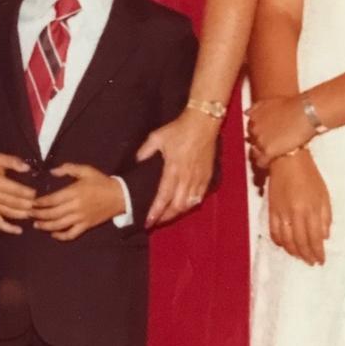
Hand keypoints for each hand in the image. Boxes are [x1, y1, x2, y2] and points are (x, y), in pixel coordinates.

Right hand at [0, 154, 35, 234]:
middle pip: (16, 204)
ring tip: (34, 213)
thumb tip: (28, 168)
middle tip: (40, 204)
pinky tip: (19, 230)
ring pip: (10, 214)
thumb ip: (13, 162)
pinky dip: (9, 228)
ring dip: (24, 214)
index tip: (39, 193)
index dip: (30, 193)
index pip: (18, 191)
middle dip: (30, 204)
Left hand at [31, 163, 124, 241]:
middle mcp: (76, 207)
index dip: (39, 202)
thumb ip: (68, 169)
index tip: (31, 202)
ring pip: (59, 225)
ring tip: (36, 225)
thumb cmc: (101, 182)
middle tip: (28, 213)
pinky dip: (61, 236)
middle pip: (52, 214)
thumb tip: (52, 171)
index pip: (52, 200)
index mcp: (74, 192)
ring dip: (45, 226)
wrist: (120, 196)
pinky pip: (71, 234)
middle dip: (38, 215)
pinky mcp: (86, 226)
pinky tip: (53, 234)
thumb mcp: (86, 170)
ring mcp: (81, 218)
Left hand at [137, 110, 218, 226]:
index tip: (148, 221)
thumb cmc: (179, 130)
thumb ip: (145, 151)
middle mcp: (187, 178)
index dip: (155, 211)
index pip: (163, 197)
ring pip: (189, 204)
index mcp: (173, 169)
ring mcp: (198, 178)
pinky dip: (191, 205)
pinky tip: (184, 206)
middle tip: (155, 222)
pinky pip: (199, 197)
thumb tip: (137, 162)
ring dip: (177, 213)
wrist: (203, 123)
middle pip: (177, 206)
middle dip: (165, 217)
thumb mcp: (157, 137)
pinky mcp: (207, 177)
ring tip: (167, 216)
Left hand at [246, 95, 314, 166]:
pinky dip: (264, 163)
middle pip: (252, 140)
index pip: (251, 129)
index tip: (266, 135)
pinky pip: (261, 161)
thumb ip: (258, 108)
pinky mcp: (268, 151)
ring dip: (263, 153)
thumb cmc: (294, 105)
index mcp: (254, 116)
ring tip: (274, 153)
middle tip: (273, 143)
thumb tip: (247, 113)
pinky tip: (270, 163)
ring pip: (255, 152)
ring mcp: (260, 140)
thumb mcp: (271, 101)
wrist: (305, 113)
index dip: (259, 133)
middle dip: (260, 142)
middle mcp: (254, 128)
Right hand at [266, 150, 331, 265]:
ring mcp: (281, 212)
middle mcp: (295, 214)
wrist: (287, 160)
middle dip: (306, 255)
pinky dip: (279, 241)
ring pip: (286, 240)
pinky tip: (285, 245)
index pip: (314, 238)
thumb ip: (325, 217)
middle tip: (311, 262)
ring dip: (293, 252)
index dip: (317, 252)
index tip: (321, 260)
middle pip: (300, 242)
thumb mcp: (324, 194)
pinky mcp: (271, 209)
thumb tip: (324, 236)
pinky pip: (274, 231)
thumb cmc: (309, 176)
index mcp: (310, 209)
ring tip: (300, 257)